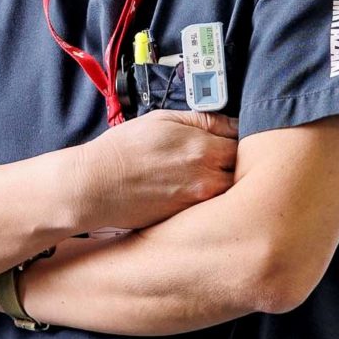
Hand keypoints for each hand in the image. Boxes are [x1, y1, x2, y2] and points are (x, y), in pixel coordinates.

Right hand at [76, 108, 238, 231]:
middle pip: (242, 171)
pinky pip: (212, 210)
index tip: (232, 139)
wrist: (97, 184)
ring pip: (231, 193)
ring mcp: (198, 203)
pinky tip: (195, 193)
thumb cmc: (124, 149)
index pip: (242, 143)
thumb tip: (230, 123)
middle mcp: (206, 177)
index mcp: (202, 148)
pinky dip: (211, 202)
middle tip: (224, 158)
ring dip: (227, 183)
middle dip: (236, 163)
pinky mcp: (188, 220)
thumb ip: (201, 120)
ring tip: (209, 176)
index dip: (238, 140)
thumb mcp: (163, 119)